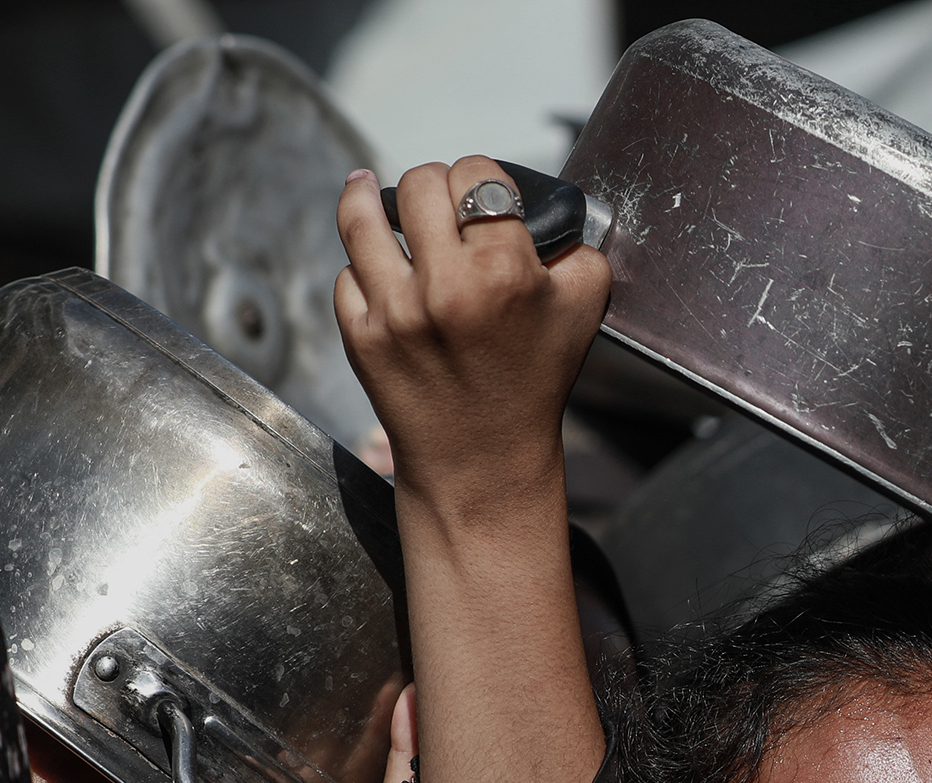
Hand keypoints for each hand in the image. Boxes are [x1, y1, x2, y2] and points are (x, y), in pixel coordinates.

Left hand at [334, 158, 609, 510]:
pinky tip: (381, 272)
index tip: (482, 196)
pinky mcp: (360, 335)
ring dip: (368, 196)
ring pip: (361, 214)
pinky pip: (348, 271)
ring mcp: (395, 311)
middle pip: (420, 182)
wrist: (484, 458)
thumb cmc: (534, 381)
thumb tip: (542, 209)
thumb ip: (573, 246)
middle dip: (433, 185)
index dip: (482, 177)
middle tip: (440, 205)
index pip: (477, 174)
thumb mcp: (583, 308)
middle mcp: (445, 286)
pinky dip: (365, 268)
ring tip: (370, 190)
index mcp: (504, 271)